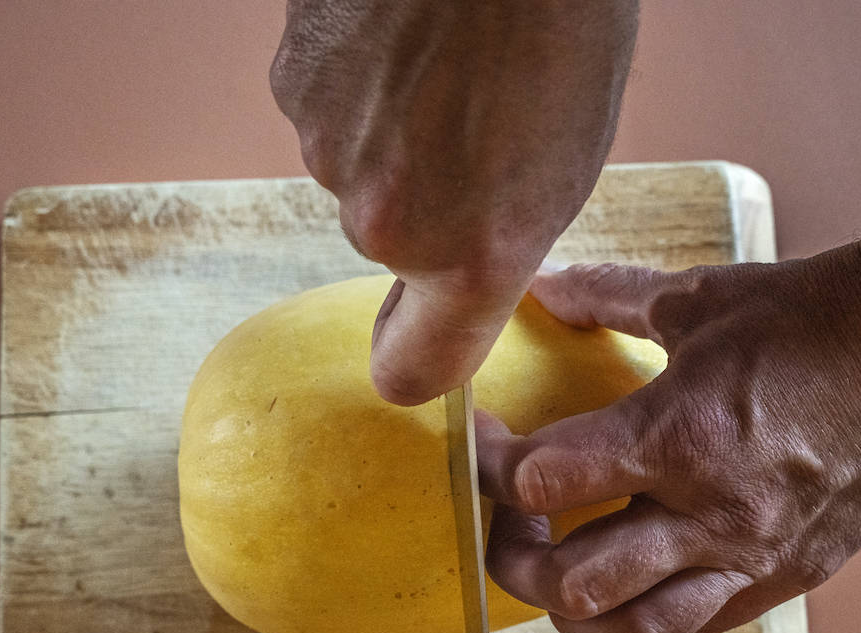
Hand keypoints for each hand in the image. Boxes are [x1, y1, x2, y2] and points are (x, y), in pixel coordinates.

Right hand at [270, 0, 637, 404]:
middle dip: (424, 202)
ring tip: (447, 65)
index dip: (412, 360)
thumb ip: (492, 244)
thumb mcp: (565, 165)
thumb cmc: (564, 26)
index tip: (415, 341)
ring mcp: (330, 149)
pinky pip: (327, 110)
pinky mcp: (294, 84)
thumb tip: (439, 270)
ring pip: (355, 170)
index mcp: (471, 252)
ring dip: (392, 134)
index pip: (414, 371)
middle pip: (388, 244)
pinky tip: (404, 35)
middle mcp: (387, 220)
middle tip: (474, 125)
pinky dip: (360, 85)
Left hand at [477, 243, 860, 632]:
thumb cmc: (817, 317)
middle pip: (570, 582)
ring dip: (574, 610)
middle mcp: (711, 514)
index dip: (489, 462)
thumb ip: (609, 296)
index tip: (483, 435)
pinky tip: (636, 575)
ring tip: (558, 569)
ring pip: (634, 631)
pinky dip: (648, 612)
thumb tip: (545, 287)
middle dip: (513, 555)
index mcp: (679, 435)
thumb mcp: (700, 297)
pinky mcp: (789, 577)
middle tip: (510, 516)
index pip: (542, 481)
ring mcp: (753, 556)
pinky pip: (699, 624)